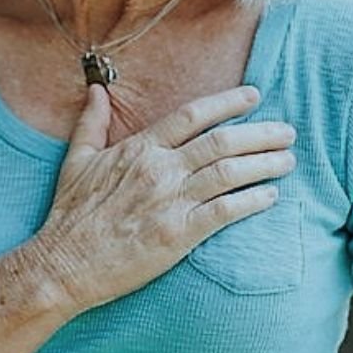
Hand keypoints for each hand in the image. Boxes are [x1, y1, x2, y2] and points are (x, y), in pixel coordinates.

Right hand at [31, 84, 294, 312]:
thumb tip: (96, 90)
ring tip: (287, 160)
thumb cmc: (70, 214)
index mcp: (138, 148)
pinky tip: (270, 196)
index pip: (191, 115)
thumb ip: (91, 122)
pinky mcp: (178, 235)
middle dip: (260, 133)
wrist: (64, 263)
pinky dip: (252, 201)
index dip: (227, 103)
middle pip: (221, 141)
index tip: (254, 95)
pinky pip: (225, 212)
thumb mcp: (76, 160)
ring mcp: (170, 202)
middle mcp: (159, 169)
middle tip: (287, 131)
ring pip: (229, 173)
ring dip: (264, 163)